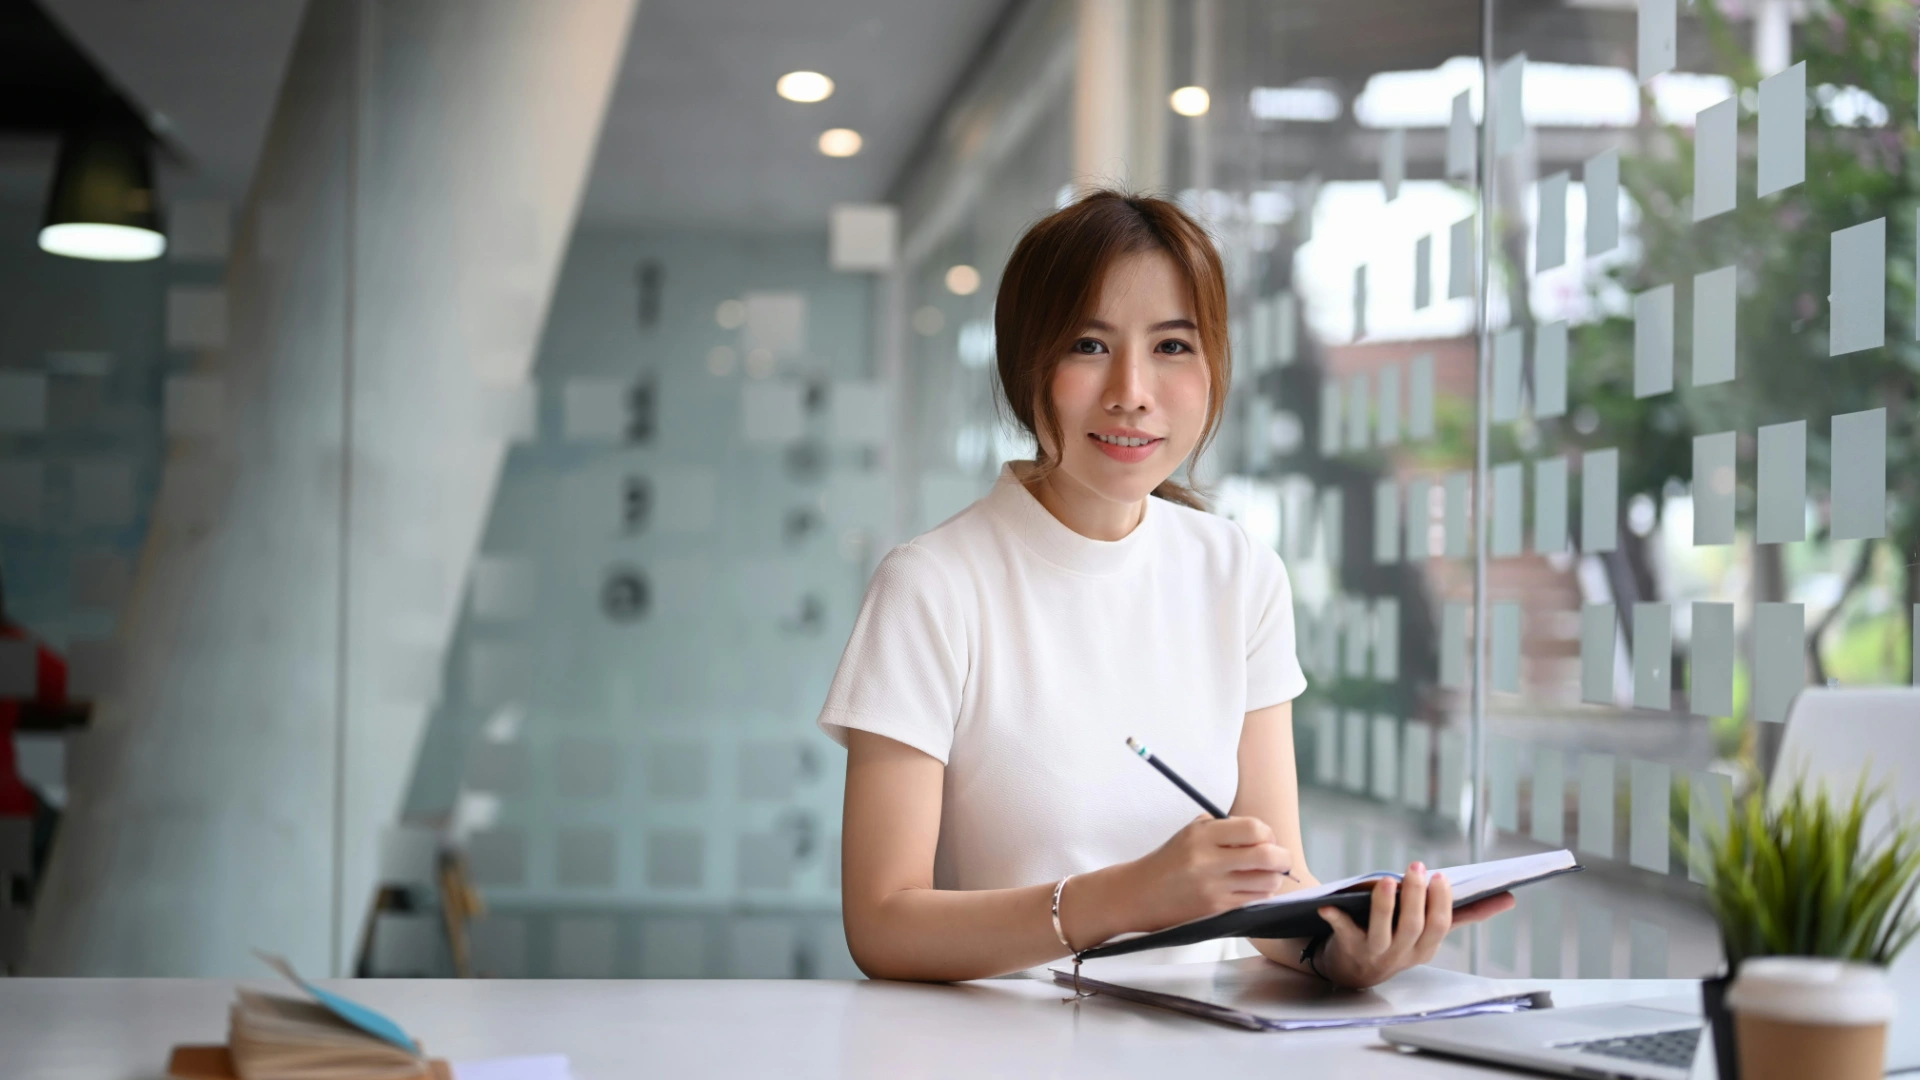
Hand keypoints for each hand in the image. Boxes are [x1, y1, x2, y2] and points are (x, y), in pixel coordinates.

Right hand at [1122, 815, 1295, 933]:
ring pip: (1268, 883)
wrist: (1141, 894)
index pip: (1255, 829)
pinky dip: (1260, 895)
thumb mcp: (1191, 832)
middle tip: (1280, 858)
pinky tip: (1250, 889)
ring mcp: (1213, 889)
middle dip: (1283, 857)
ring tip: (1262, 875)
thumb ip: (1226, 828)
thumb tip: (1265, 836)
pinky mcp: (1216, 911)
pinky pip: (1255, 902)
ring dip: (1273, 878)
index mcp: (1202, 835)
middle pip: (1268, 857)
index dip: (1268, 834)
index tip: (1265, 838)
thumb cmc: (1171, 860)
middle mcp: (1208, 861)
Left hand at [1312, 862, 1515, 989]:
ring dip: (1385, 906)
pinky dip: (1336, 918)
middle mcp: (1402, 953)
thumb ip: (1464, 914)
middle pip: (1413, 927)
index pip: (1440, 926)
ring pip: (1382, 932)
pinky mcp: (1347, 949)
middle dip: (1415, 897)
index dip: (1441, 902)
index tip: (1441, 877)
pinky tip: (1329, 904)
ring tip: (1386, 880)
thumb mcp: (1430, 931)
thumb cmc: (1398, 939)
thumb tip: (1509, 899)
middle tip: (1415, 867)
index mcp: (1425, 947)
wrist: (1353, 969)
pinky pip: (1343, 933)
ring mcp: (1375, 953)